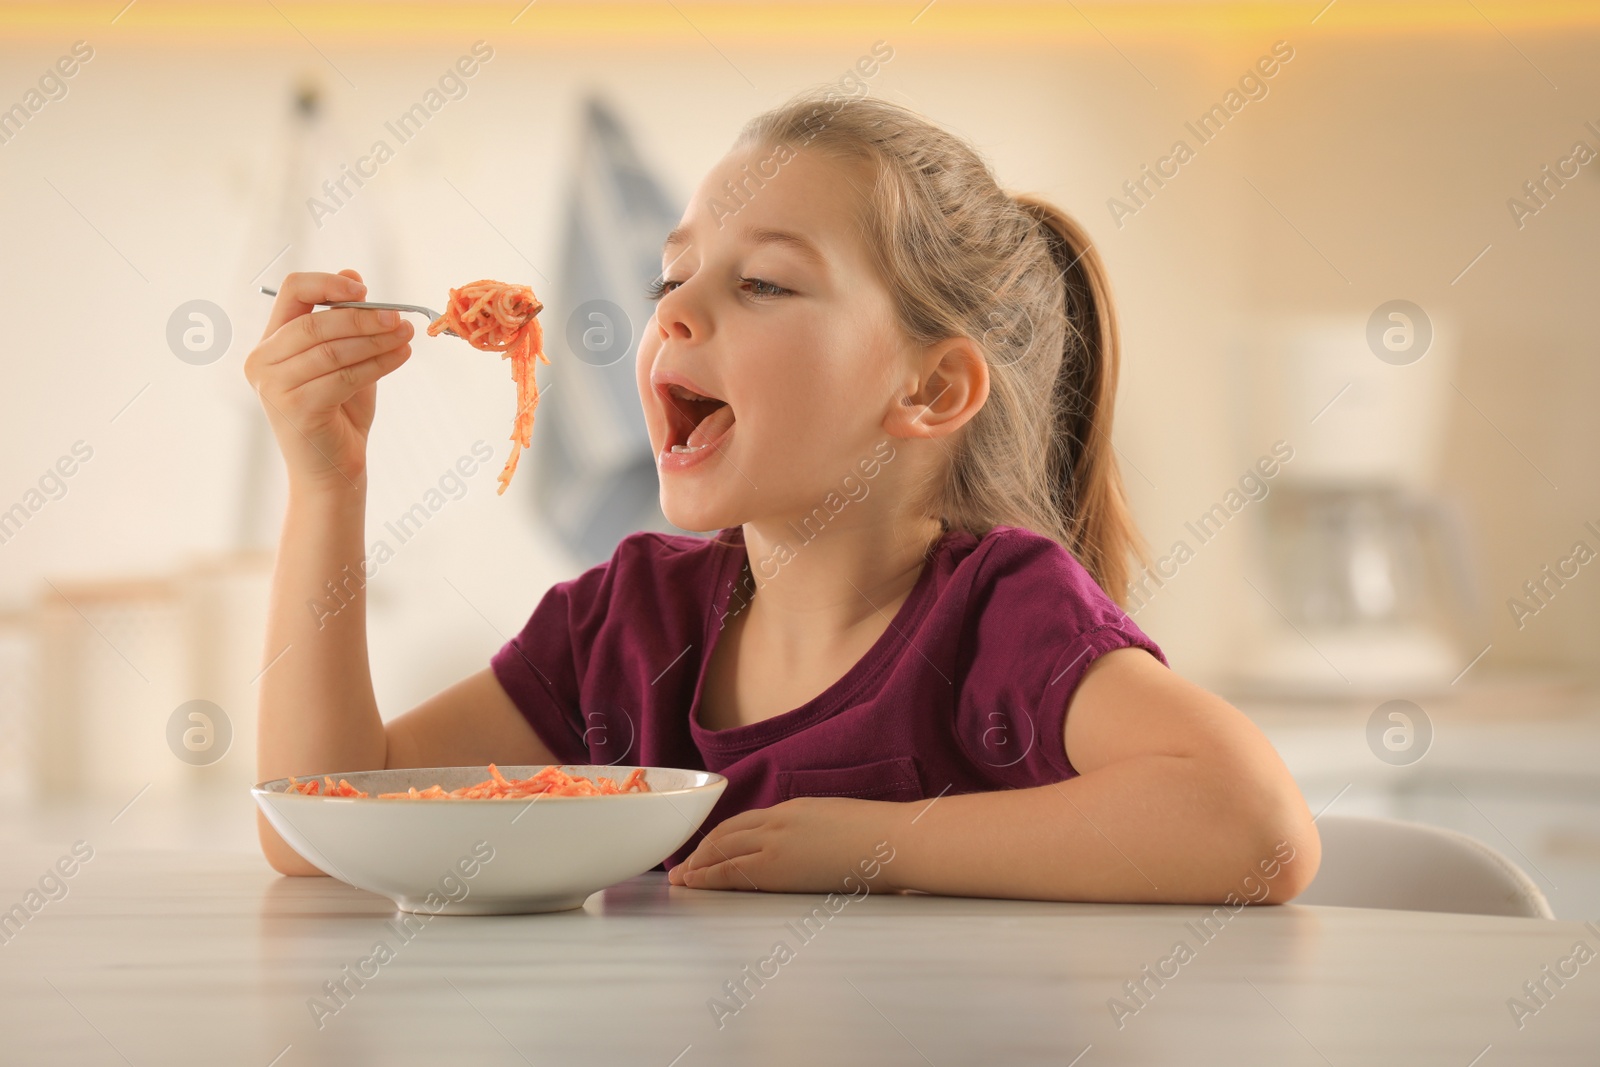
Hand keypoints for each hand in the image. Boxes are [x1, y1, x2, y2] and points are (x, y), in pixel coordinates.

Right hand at [243, 270, 414, 490]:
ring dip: (376, 340)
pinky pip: (343, 376)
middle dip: (363, 317)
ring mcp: (274, 386)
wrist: (333, 472)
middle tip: (399, 317)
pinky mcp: (295, 408)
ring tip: (407, 335)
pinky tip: (400, 356)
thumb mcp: (344, 360)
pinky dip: (378, 363)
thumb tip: (353, 274)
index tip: (364, 290)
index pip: (291, 292)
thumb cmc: (339, 415)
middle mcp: (262, 361)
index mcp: (270, 343)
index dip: (327, 283)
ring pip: (331, 349)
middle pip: (314, 321)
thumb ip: (344, 322)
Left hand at [667, 796, 903, 893]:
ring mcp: (776, 843)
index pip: (746, 822)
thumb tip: (812, 852)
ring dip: (698, 865)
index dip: (723, 836)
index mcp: (794, 809)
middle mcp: (778, 822)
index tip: (710, 847)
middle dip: (702, 851)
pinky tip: (694, 882)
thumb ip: (815, 834)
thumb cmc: (880, 838)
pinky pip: (732, 871)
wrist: (892, 840)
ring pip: (724, 851)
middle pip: (727, 835)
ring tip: (682, 878)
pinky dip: (708, 876)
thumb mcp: (839, 825)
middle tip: (684, 865)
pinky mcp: (778, 867)